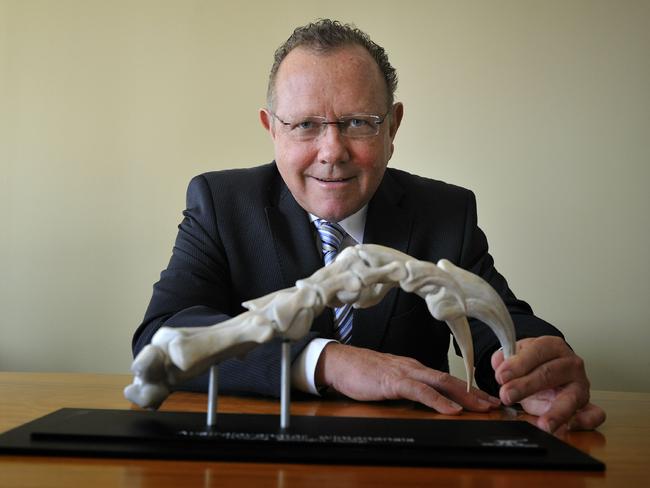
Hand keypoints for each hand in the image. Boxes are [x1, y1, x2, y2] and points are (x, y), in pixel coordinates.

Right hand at [315, 343, 500, 413]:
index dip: (468, 389)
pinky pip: (421, 391)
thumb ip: (406, 386)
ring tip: (482, 408)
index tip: (485, 399)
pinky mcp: (394, 381)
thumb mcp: (389, 379)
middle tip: (495, 404)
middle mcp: (414, 367)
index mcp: (413, 367)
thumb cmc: (360, 372)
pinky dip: (439, 400)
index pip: (446, 378)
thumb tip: (421, 399)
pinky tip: (452, 410)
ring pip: (442, 383)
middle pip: (451, 379)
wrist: (338, 362)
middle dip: (475, 392)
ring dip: (465, 396)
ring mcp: (405, 372)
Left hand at [491, 336, 605, 432]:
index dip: (518, 364)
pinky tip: (569, 427)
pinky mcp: (587, 404)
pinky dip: (585, 421)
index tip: (501, 376)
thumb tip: (498, 364)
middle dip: (526, 386)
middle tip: (506, 395)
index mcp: (552, 346)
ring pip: (573, 397)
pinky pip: (594, 414)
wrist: (547, 373)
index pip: (537, 351)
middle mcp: (571, 363)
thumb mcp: (516, 356)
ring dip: (557, 412)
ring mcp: (581, 384)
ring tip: (543, 425)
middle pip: (549, 373)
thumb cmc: (531, 364)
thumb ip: (504, 358)